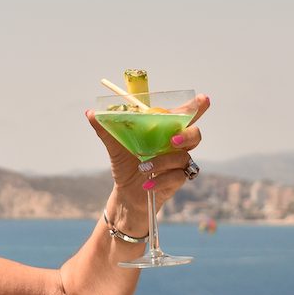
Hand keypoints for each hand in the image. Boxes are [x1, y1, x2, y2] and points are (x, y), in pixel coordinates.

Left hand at [87, 94, 208, 218]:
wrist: (126, 195)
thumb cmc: (126, 166)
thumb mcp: (115, 147)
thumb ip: (106, 129)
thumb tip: (90, 113)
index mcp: (165, 132)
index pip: (185, 116)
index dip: (197, 107)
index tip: (203, 99)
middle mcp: (176, 146)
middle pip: (195, 134)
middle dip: (187, 135)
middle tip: (172, 141)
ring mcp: (178, 163)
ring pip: (183, 157)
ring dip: (163, 161)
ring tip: (143, 167)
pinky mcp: (177, 181)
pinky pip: (177, 177)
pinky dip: (161, 180)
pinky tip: (147, 184)